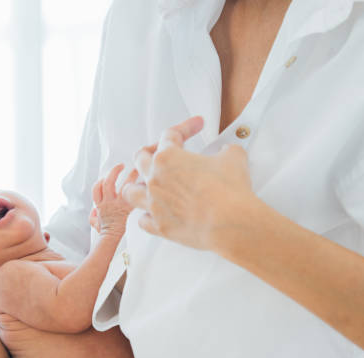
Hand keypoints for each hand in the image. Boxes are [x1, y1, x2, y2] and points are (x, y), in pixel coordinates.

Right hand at [88, 163, 138, 236]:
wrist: (111, 236)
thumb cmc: (104, 229)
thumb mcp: (93, 221)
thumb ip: (93, 214)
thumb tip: (95, 210)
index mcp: (99, 203)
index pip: (96, 187)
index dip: (101, 180)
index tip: (106, 176)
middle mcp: (107, 201)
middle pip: (108, 182)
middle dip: (114, 172)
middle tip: (121, 165)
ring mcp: (118, 204)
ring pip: (122, 186)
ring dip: (130, 176)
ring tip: (135, 169)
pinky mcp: (127, 207)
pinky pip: (134, 196)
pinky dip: (139, 189)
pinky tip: (144, 183)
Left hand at [122, 116, 256, 253]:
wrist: (230, 222)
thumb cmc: (229, 192)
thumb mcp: (233, 157)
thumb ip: (226, 150)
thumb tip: (228, 151)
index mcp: (168, 158)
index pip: (170, 134)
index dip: (186, 127)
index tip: (196, 126)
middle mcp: (155, 179)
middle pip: (140, 159)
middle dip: (151, 152)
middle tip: (161, 152)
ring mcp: (154, 203)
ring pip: (130, 191)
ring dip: (137, 186)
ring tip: (146, 185)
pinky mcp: (159, 226)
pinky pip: (142, 220)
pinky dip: (148, 216)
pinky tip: (155, 214)